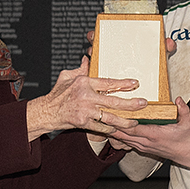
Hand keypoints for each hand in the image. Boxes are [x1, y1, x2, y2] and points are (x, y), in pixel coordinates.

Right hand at [25, 55, 146, 141]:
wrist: (47, 112)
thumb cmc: (57, 94)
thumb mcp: (67, 77)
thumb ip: (80, 69)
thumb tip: (87, 59)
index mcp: (84, 83)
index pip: (108, 83)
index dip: (123, 84)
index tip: (134, 84)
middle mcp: (86, 97)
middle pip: (113, 101)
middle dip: (130, 104)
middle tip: (142, 104)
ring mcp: (85, 111)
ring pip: (110, 117)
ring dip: (124, 121)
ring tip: (135, 121)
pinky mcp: (83, 122)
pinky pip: (101, 127)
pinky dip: (110, 129)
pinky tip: (118, 129)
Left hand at [107, 96, 189, 174]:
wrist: (186, 153)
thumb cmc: (185, 139)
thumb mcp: (187, 123)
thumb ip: (183, 110)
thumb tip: (178, 100)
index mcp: (154, 135)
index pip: (134, 129)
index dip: (121, 123)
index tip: (112, 116)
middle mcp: (146, 141)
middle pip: (123, 134)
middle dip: (111, 126)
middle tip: (100, 117)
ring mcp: (142, 146)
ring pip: (123, 139)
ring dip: (112, 131)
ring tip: (101, 122)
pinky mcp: (142, 147)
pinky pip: (126, 142)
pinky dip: (118, 136)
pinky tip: (110, 131)